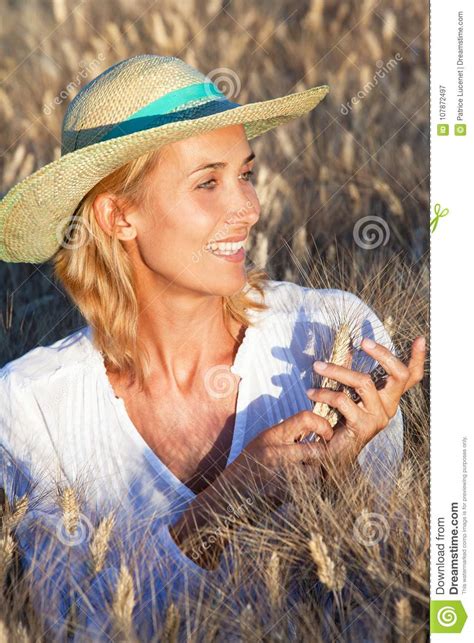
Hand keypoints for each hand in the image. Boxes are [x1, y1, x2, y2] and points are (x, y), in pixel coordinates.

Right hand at [225, 409, 334, 506]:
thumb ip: (285, 435)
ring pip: (316, 472)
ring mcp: (279, 474)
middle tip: (320, 460)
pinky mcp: (282, 494)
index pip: (305, 418)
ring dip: (316, 476)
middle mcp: (275, 452)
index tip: (327, 434)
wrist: (228, 496)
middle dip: (323, 456)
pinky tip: (297, 491)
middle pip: (317, 449)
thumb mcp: (262, 443)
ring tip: (306, 477)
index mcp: (271, 435)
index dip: (322, 424)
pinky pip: (307, 490)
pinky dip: (308, 491)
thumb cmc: (248, 467)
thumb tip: (314, 426)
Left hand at [305, 335, 425, 460]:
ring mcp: (378, 417)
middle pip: (399, 375)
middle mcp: (388, 407)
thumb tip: (347, 348)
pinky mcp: (362, 426)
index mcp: (388, 398)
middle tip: (364, 341)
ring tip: (318, 366)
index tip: (420, 339)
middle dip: (383, 354)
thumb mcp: (348, 394)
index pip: (410, 377)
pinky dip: (324, 393)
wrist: (332, 456)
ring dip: (338, 370)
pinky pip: (344, 400)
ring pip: (365, 382)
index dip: (417, 358)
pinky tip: (312, 392)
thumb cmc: (340, 421)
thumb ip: (350, 373)